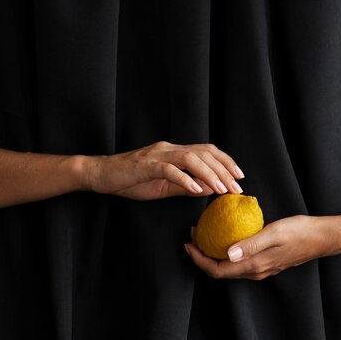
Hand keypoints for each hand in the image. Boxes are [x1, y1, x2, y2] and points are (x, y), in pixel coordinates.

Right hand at [84, 141, 244, 200]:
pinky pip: (169, 170)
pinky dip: (185, 180)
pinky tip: (197, 191)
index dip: (226, 161)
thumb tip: (208, 190)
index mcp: (174, 152)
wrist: (100, 175)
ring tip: (222, 189)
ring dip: (209, 174)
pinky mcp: (144, 165)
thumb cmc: (130, 181)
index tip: (240, 176)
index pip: (206, 151)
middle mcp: (168, 149)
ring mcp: (157, 155)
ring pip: (190, 159)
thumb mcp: (162, 186)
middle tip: (237, 188)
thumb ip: (184, 186)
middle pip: (203, 153)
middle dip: (224, 170)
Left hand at [185, 215, 329, 279]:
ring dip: (213, 255)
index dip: (198, 259)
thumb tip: (227, 253)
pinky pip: (239, 263)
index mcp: (254, 266)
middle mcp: (255, 272)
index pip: (217, 269)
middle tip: (193, 236)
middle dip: (202, 256)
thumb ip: (250, 244)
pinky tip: (226, 238)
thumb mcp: (274, 233)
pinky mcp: (266, 264)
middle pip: (220, 271)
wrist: (322, 238)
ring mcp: (261, 270)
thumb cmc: (300, 232)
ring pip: (229, 268)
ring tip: (205, 236)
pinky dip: (226, 253)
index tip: (189, 243)